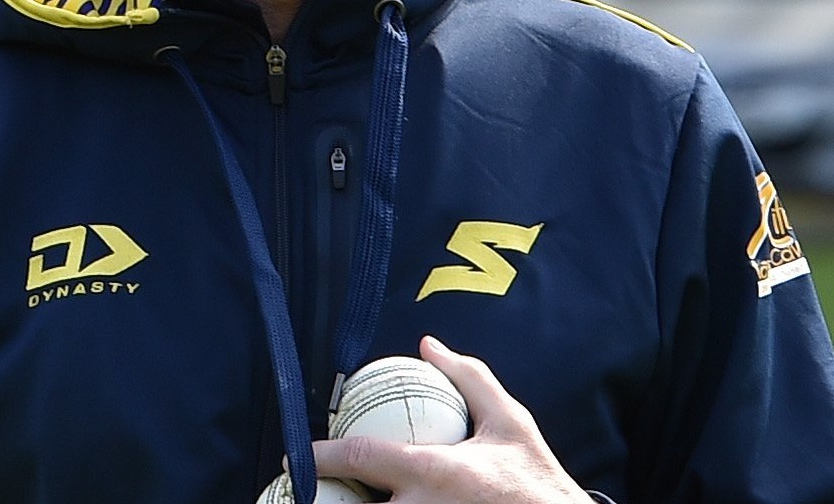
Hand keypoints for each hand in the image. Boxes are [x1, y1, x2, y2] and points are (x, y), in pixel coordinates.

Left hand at [311, 336, 590, 503]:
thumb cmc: (535, 479)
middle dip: (327, 502)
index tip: (297, 456)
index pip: (361, 458)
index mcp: (435, 472)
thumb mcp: (510, 421)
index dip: (320, 456)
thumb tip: (430, 346)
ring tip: (337, 503)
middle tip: (312, 493)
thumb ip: (469, 379)